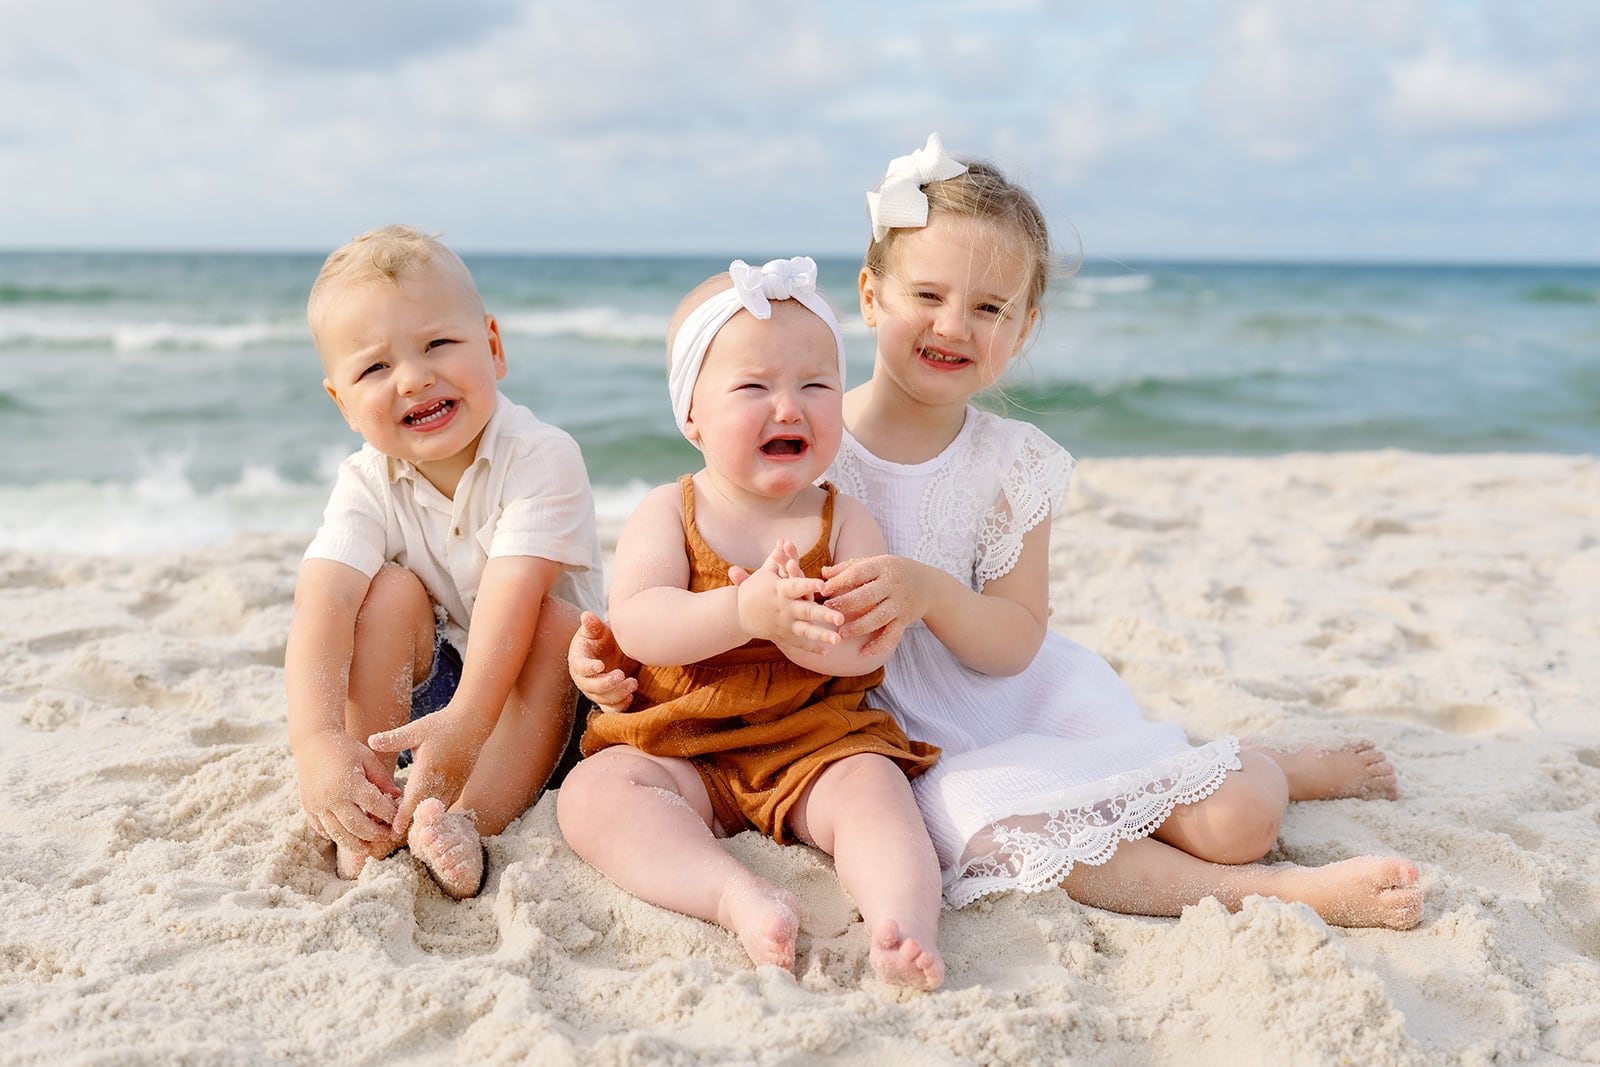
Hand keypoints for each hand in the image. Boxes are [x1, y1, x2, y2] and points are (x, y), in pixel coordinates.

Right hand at [296, 730, 402, 858]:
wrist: (313, 742)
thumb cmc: (345, 748)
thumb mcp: (368, 759)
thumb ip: (382, 780)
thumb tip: (397, 798)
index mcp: (350, 783)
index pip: (375, 806)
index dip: (389, 815)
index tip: (398, 820)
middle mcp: (333, 797)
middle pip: (357, 826)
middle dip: (375, 835)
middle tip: (387, 837)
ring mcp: (318, 805)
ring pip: (338, 833)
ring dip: (355, 844)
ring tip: (368, 849)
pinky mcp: (308, 808)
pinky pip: (322, 829)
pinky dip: (335, 836)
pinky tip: (347, 837)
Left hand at [368, 707, 486, 838]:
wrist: (473, 722)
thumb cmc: (443, 725)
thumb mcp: (416, 729)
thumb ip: (394, 738)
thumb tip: (370, 740)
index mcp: (428, 770)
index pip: (414, 799)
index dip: (404, 816)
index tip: (394, 830)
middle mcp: (442, 781)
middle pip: (425, 810)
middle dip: (411, 824)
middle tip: (396, 838)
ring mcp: (453, 784)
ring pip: (437, 810)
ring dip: (424, 821)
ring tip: (409, 833)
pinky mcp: (460, 784)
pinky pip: (447, 804)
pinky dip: (435, 812)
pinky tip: (426, 817)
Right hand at [568, 610, 637, 714]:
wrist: (612, 650)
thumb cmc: (602, 638)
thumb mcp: (597, 629)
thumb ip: (592, 625)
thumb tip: (586, 615)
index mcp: (578, 659)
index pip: (579, 667)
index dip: (588, 668)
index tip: (600, 665)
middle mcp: (583, 678)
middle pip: (591, 687)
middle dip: (607, 684)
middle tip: (623, 675)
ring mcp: (594, 691)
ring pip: (602, 699)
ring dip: (617, 694)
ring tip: (633, 683)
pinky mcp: (606, 699)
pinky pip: (610, 709)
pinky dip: (620, 706)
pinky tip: (630, 696)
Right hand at [735, 540, 843, 654]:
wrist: (738, 614)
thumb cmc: (756, 589)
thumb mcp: (765, 574)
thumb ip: (779, 559)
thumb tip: (784, 540)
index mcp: (780, 590)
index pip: (796, 586)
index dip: (809, 584)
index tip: (823, 585)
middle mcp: (783, 608)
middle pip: (806, 611)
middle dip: (823, 615)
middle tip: (840, 619)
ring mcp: (784, 624)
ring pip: (805, 631)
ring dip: (821, 636)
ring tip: (837, 641)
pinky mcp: (783, 636)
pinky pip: (798, 644)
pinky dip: (811, 649)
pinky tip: (827, 652)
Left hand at [820, 554, 925, 658]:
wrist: (930, 586)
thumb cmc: (894, 572)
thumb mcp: (875, 564)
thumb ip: (849, 568)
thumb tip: (823, 572)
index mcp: (883, 567)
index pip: (859, 573)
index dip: (840, 581)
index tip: (822, 589)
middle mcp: (893, 585)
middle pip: (867, 596)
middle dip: (846, 604)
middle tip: (827, 611)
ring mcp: (900, 604)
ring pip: (878, 617)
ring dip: (859, 627)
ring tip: (841, 633)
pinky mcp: (905, 620)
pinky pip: (892, 635)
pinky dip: (879, 645)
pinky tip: (864, 652)